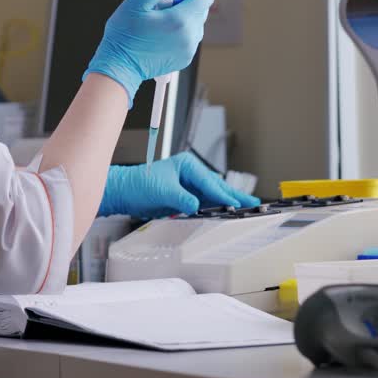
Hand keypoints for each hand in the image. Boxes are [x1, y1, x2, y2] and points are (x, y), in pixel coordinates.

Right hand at [83, 0, 213, 105]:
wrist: (120, 66)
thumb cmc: (124, 35)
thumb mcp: (136, 2)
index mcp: (180, 20)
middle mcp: (189, 36)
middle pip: (200, 9)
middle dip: (184, 4)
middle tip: (160, 9)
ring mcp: (188, 49)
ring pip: (195, 23)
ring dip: (182, 18)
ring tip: (158, 23)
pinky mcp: (185, 59)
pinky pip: (190, 38)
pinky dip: (179, 33)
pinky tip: (160, 35)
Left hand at [97, 152, 261, 218]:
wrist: (124, 192)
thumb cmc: (138, 184)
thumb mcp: (162, 190)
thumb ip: (181, 198)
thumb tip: (195, 206)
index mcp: (187, 165)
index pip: (209, 182)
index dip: (223, 195)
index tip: (234, 205)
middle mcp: (190, 174)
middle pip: (216, 186)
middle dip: (234, 196)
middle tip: (252, 203)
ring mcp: (189, 185)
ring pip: (213, 194)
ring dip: (228, 201)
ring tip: (245, 207)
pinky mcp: (185, 196)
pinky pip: (205, 202)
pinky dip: (216, 207)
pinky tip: (226, 212)